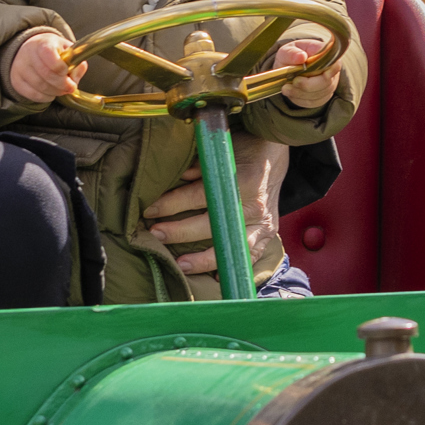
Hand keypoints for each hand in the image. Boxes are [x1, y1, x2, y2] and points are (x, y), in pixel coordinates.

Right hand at [6, 29, 74, 105]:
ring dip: (55, 92)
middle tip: (70, 87)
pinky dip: (45, 97)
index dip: (64, 71)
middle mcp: (28, 54)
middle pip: (47, 76)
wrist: (31, 48)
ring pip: (40, 87)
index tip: (69, 75)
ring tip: (61, 89)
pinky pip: (33, 95)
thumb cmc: (53, 50)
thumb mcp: (68, 50)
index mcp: (43, 44)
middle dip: (62, 85)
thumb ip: (77, 62)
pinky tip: (50, 92)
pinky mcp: (16, 81)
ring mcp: (19, 68)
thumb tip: (75, 77)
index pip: (53, 61)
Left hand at [145, 133, 285, 282]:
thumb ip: (196, 168)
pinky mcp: (269, 232)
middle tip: (156, 235)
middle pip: (211, 225)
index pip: (199, 196)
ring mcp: (263, 222)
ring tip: (181, 265)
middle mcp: (254, 205)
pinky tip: (215, 277)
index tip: (150, 209)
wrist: (274, 151)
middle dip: (179, 232)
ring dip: (204, 259)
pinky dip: (233, 265)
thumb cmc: (243, 148)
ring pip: (231, 247)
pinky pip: (251, 256)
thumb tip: (169, 182)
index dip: (171, 204)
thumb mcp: (219, 150)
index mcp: (241, 180)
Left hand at [272, 30, 338, 109]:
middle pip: (326, 83)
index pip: (335, 65)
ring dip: (300, 93)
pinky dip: (300, 99)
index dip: (329, 72)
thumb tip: (301, 57)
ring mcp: (329, 85)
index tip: (318, 75)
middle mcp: (332, 71)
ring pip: (319, 95)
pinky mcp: (322, 96)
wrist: (289, 66)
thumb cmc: (291, 56)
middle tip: (293, 82)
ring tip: (286, 88)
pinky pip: (313, 102)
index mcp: (327, 55)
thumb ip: (292, 53)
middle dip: (307, 85)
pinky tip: (291, 92)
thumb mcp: (287, 50)